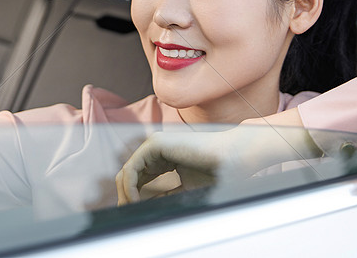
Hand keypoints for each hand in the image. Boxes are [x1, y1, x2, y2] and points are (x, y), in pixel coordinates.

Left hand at [115, 130, 241, 204]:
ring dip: (126, 192)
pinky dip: (130, 186)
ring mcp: (155, 144)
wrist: (231, 158)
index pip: (140, 176)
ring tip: (131, 209)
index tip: (133, 212)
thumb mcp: (185, 188)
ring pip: (128, 171)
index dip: (133, 195)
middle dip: (125, 194)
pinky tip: (135, 200)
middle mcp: (156, 148)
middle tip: (126, 212)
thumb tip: (149, 206)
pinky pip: (133, 167)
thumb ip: (166, 194)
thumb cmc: (215, 172)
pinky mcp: (155, 144)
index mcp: (164, 156)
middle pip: (131, 173)